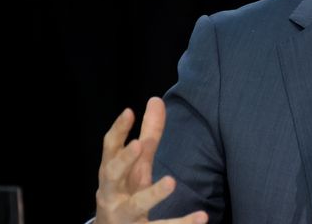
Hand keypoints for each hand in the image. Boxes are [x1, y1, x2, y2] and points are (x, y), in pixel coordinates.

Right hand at [95, 97, 207, 223]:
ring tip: (171, 181)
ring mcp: (124, 215)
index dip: (118, 131)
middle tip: (138, 144)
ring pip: (136, 205)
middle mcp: (113, 194)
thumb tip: (156, 99)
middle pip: (112, 175)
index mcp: (112, 174)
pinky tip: (202, 217)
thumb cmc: (125, 193)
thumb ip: (148, 135)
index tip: (129, 112)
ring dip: (152, 194)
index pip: (109, 149)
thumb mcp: (137, 165)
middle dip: (123, 160)